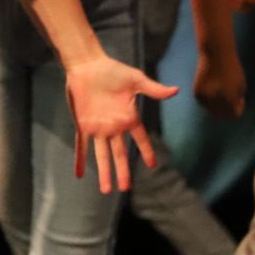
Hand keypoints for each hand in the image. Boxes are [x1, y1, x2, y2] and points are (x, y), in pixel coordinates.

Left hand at [62, 54, 177, 192]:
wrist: (87, 65)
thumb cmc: (112, 70)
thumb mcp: (136, 80)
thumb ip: (153, 89)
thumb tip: (176, 90)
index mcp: (129, 117)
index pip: (140, 139)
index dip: (146, 151)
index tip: (152, 164)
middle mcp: (114, 126)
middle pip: (120, 154)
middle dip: (122, 171)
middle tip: (125, 188)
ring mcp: (98, 128)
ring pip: (102, 155)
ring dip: (104, 172)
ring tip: (107, 190)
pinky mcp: (83, 125)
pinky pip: (81, 146)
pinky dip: (80, 159)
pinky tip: (78, 174)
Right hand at [194, 49, 246, 119]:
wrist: (216, 54)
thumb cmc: (232, 69)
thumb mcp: (241, 85)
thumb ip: (237, 100)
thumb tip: (231, 111)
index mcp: (229, 99)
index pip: (234, 115)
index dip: (239, 109)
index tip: (240, 99)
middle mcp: (215, 100)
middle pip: (221, 116)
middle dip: (227, 110)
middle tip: (230, 97)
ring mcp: (204, 97)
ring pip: (212, 110)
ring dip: (217, 104)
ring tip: (220, 88)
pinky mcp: (197, 93)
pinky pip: (205, 103)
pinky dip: (209, 99)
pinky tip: (213, 86)